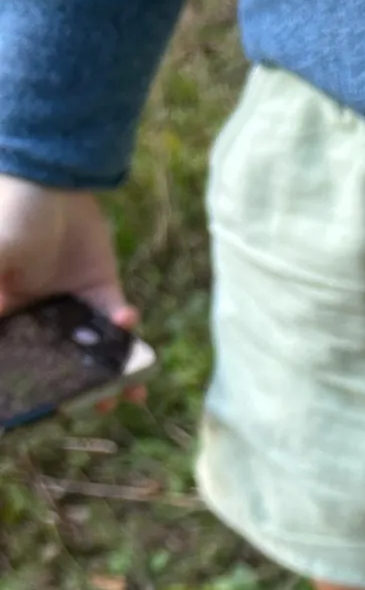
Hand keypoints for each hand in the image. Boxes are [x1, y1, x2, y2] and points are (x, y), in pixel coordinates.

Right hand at [0, 173, 143, 410]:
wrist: (51, 179)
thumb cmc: (8, 213)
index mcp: (5, 313)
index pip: (16, 356)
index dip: (27, 385)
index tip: (38, 410)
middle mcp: (37, 317)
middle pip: (56, 363)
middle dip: (75, 390)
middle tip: (95, 408)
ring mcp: (71, 307)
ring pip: (91, 351)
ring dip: (110, 373)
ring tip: (127, 392)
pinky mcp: (102, 291)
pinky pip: (117, 322)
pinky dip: (127, 329)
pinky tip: (128, 321)